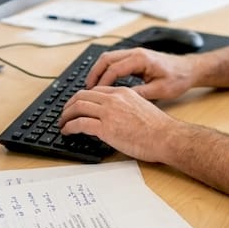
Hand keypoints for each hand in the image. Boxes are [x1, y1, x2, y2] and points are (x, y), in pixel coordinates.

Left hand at [59, 85, 176, 161]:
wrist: (166, 137)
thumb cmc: (159, 128)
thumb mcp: (142, 108)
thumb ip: (126, 108)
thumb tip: (117, 118)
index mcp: (123, 92)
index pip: (96, 91)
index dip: (83, 98)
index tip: (78, 106)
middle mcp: (114, 99)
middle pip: (82, 96)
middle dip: (69, 105)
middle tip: (65, 113)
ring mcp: (109, 112)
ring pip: (78, 107)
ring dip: (66, 115)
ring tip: (62, 123)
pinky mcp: (106, 128)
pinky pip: (79, 123)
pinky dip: (69, 126)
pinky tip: (67, 131)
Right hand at [86, 48, 196, 100]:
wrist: (190, 70)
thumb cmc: (178, 78)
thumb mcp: (160, 90)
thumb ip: (140, 94)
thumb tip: (121, 100)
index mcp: (141, 59)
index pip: (114, 69)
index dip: (103, 83)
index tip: (96, 95)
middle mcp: (136, 53)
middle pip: (106, 58)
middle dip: (94, 73)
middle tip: (87, 89)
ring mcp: (135, 54)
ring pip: (109, 58)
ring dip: (99, 71)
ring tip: (92, 87)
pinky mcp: (136, 58)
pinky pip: (115, 61)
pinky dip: (106, 70)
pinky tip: (104, 83)